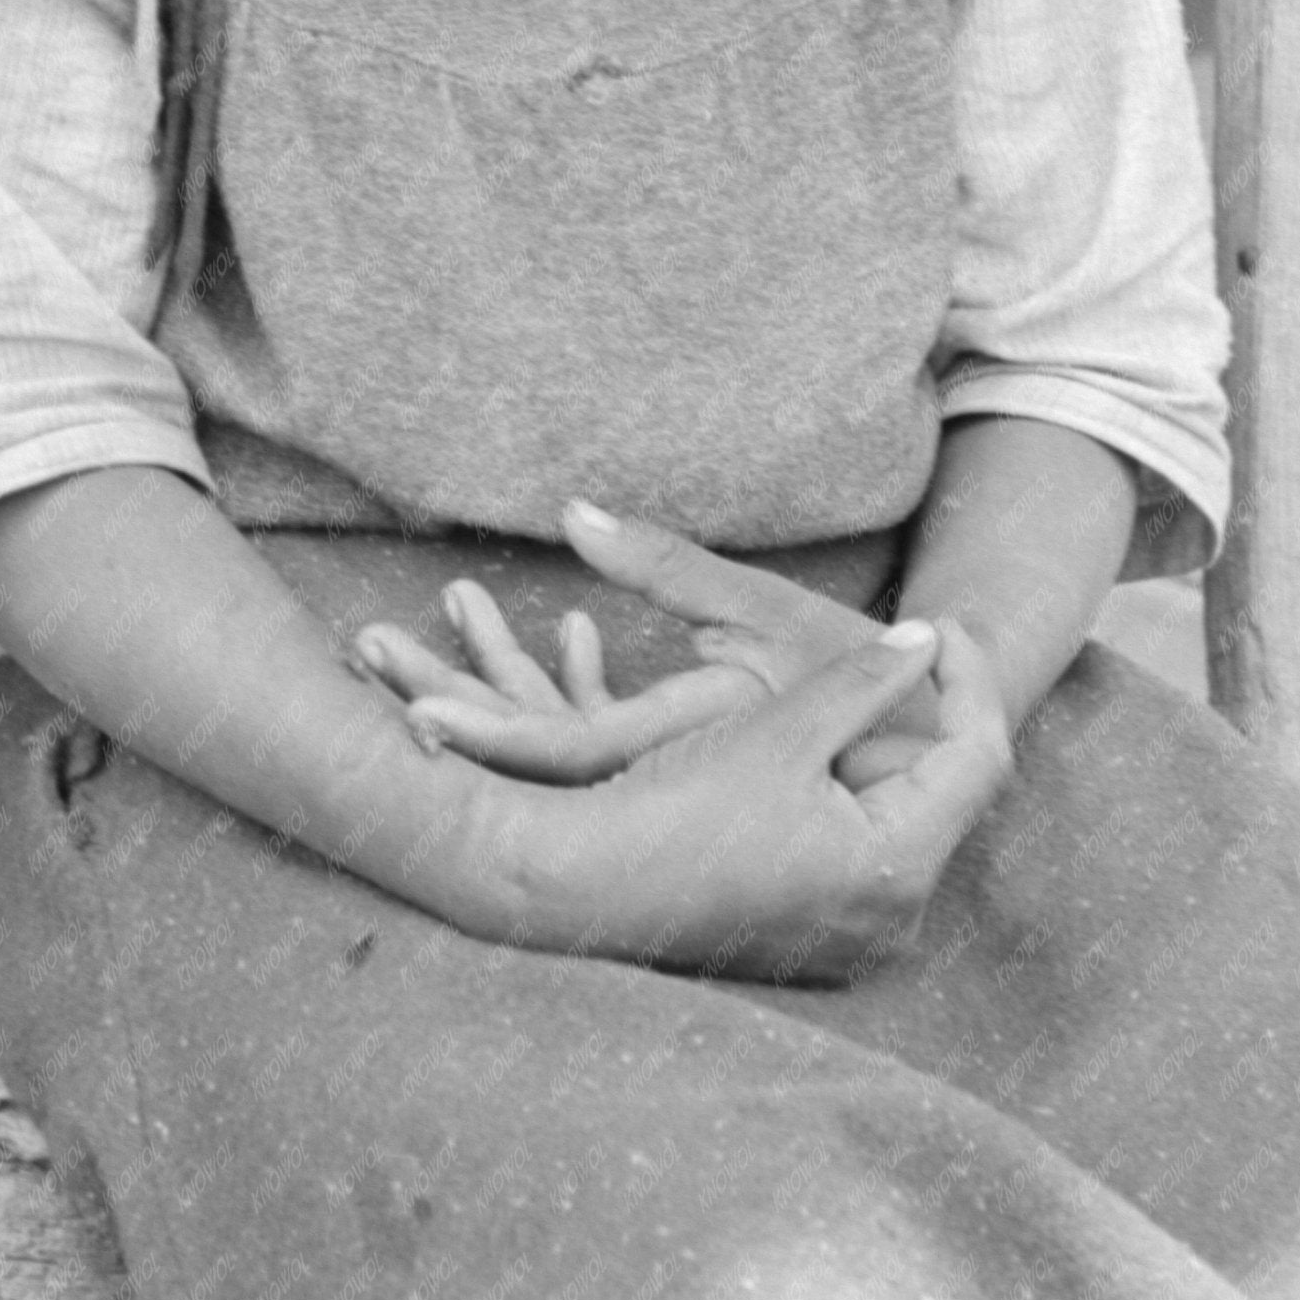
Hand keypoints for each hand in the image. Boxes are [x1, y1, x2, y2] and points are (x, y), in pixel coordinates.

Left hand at [352, 500, 945, 791]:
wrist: (932, 740)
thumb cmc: (851, 668)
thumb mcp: (765, 613)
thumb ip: (665, 566)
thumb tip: (571, 511)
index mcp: (676, 759)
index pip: (560, 756)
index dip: (483, 736)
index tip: (409, 720)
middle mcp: (653, 789)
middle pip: (528, 755)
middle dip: (449, 704)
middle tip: (367, 657)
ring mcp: (660, 787)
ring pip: (550, 740)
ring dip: (484, 686)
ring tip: (398, 640)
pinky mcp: (673, 769)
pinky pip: (593, 733)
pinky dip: (554, 689)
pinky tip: (544, 634)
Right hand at [508, 617, 1013, 981]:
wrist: (584, 885)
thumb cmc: (686, 805)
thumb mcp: (786, 722)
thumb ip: (866, 677)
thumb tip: (924, 641)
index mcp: (895, 867)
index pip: (979, 759)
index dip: (970, 679)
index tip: (942, 623)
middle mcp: (885, 919)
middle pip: (936, 793)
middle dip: (915, 717)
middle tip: (893, 649)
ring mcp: (846, 937)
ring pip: (890, 820)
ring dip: (871, 755)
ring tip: (831, 697)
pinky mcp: (806, 939)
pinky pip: (849, 854)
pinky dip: (836, 798)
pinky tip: (792, 759)